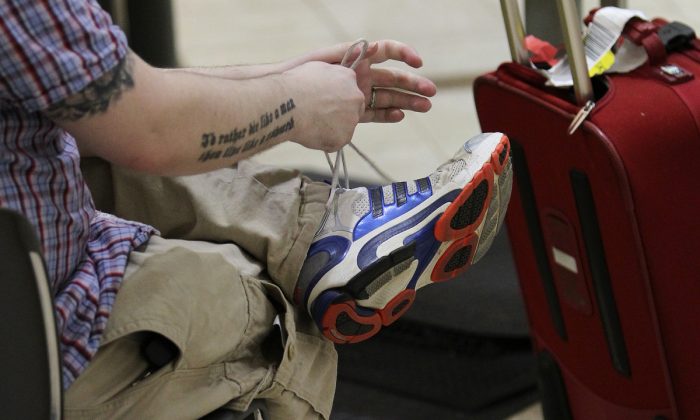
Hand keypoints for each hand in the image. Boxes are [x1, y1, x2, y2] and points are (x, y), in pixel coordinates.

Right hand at [283, 61, 364, 151]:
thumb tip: (331, 80)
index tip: (324, 102)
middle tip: (319, 116)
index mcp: (349, 78)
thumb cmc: (296, 85)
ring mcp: (351, 120)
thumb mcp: (316, 67)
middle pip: (353, 110)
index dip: (337, 98)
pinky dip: (325, 141)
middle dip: (339, 114)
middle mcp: (356, 98)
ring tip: (311, 124)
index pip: (350, 90)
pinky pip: (336, 142)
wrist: (287, 103)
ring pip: (344, 128)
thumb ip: (330, 74)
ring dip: (332, 128)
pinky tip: (311, 133)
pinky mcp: (343, 138)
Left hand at [286, 40, 436, 122]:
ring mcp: (355, 94)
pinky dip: (386, 115)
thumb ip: (352, 58)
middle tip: (431, 93)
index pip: (386, 51)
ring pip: (386, 96)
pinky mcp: (349, 113)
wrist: (283, 99)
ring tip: (425, 107)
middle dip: (412, 85)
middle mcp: (358, 75)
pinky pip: (372, 113)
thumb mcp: (327, 59)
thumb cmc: (300, 75)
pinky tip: (399, 115)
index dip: (404, 54)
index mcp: (356, 58)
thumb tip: (375, 54)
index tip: (418, 62)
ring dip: (406, 101)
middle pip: (391, 77)